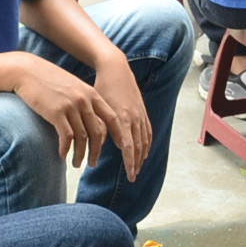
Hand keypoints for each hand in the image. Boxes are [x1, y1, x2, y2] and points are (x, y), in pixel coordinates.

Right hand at [15, 57, 113, 171]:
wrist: (26, 70)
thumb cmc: (48, 80)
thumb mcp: (72, 87)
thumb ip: (84, 103)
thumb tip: (93, 125)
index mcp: (91, 94)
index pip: (111, 117)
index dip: (118, 134)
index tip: (122, 147)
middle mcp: (84, 100)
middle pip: (97, 132)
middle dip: (96, 151)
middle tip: (93, 164)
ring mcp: (70, 106)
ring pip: (82, 137)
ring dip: (80, 154)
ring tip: (76, 164)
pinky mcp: (56, 112)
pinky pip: (66, 137)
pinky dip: (66, 149)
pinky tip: (62, 155)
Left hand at [89, 55, 153, 181]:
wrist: (116, 69)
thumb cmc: (102, 87)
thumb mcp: (97, 106)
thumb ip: (102, 126)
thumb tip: (105, 145)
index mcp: (123, 118)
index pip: (129, 147)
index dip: (130, 163)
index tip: (130, 176)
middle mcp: (135, 118)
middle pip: (139, 147)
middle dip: (137, 164)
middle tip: (133, 177)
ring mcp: (141, 114)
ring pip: (145, 141)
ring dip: (142, 156)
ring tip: (137, 168)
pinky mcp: (143, 111)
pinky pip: (148, 132)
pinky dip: (147, 144)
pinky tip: (143, 152)